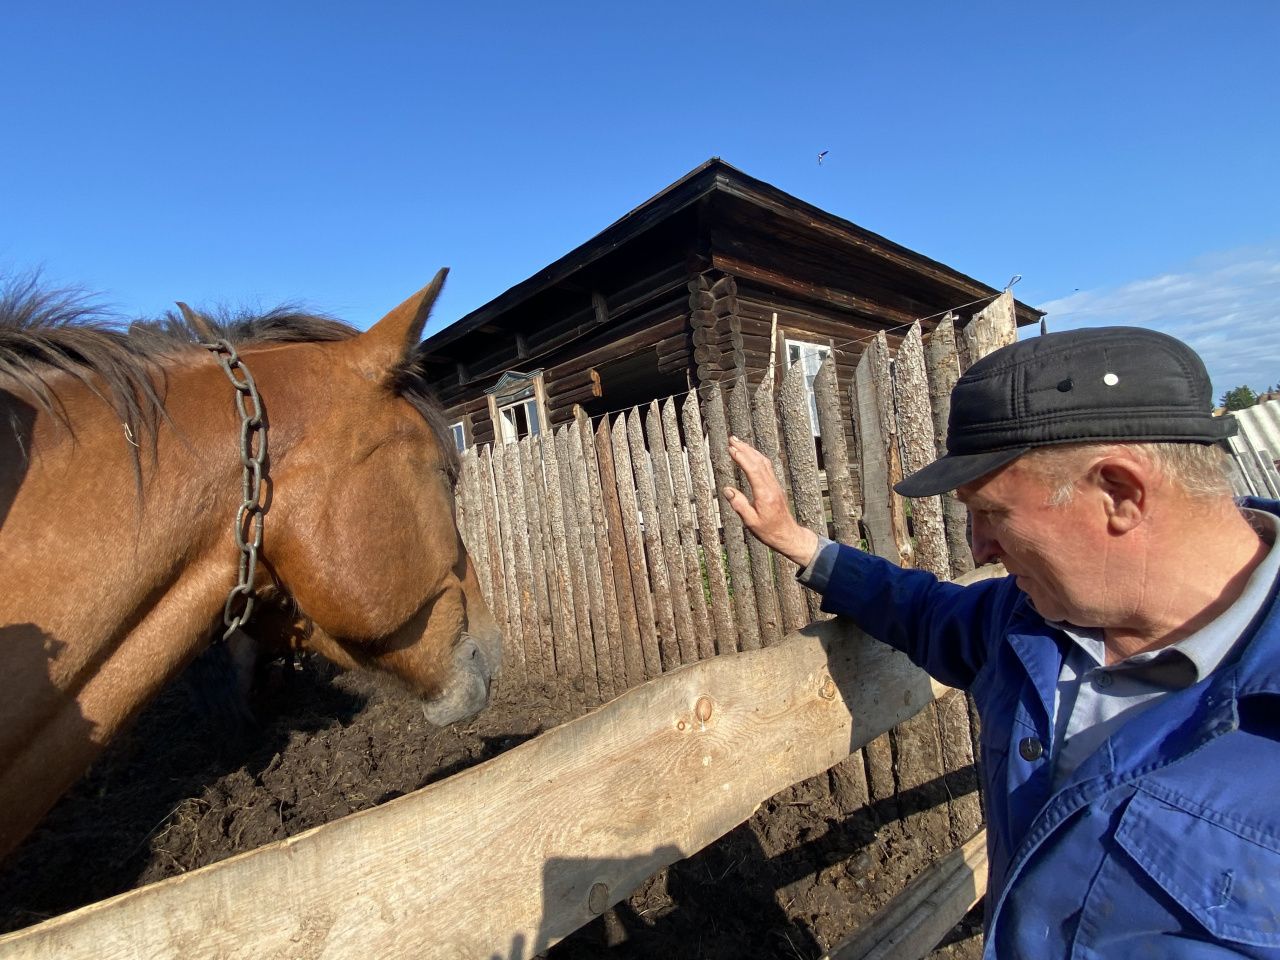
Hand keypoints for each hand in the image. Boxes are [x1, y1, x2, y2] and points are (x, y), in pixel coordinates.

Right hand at [723, 435, 818, 567]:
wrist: (787, 535)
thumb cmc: (769, 531)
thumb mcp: (751, 522)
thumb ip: (739, 505)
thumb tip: (727, 490)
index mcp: (764, 494)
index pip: (753, 470)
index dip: (742, 457)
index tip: (731, 449)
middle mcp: (771, 486)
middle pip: (758, 462)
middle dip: (745, 448)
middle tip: (732, 439)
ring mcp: (774, 485)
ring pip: (763, 462)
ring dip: (751, 450)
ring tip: (738, 443)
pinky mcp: (775, 487)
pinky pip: (766, 467)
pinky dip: (757, 457)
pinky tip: (751, 454)